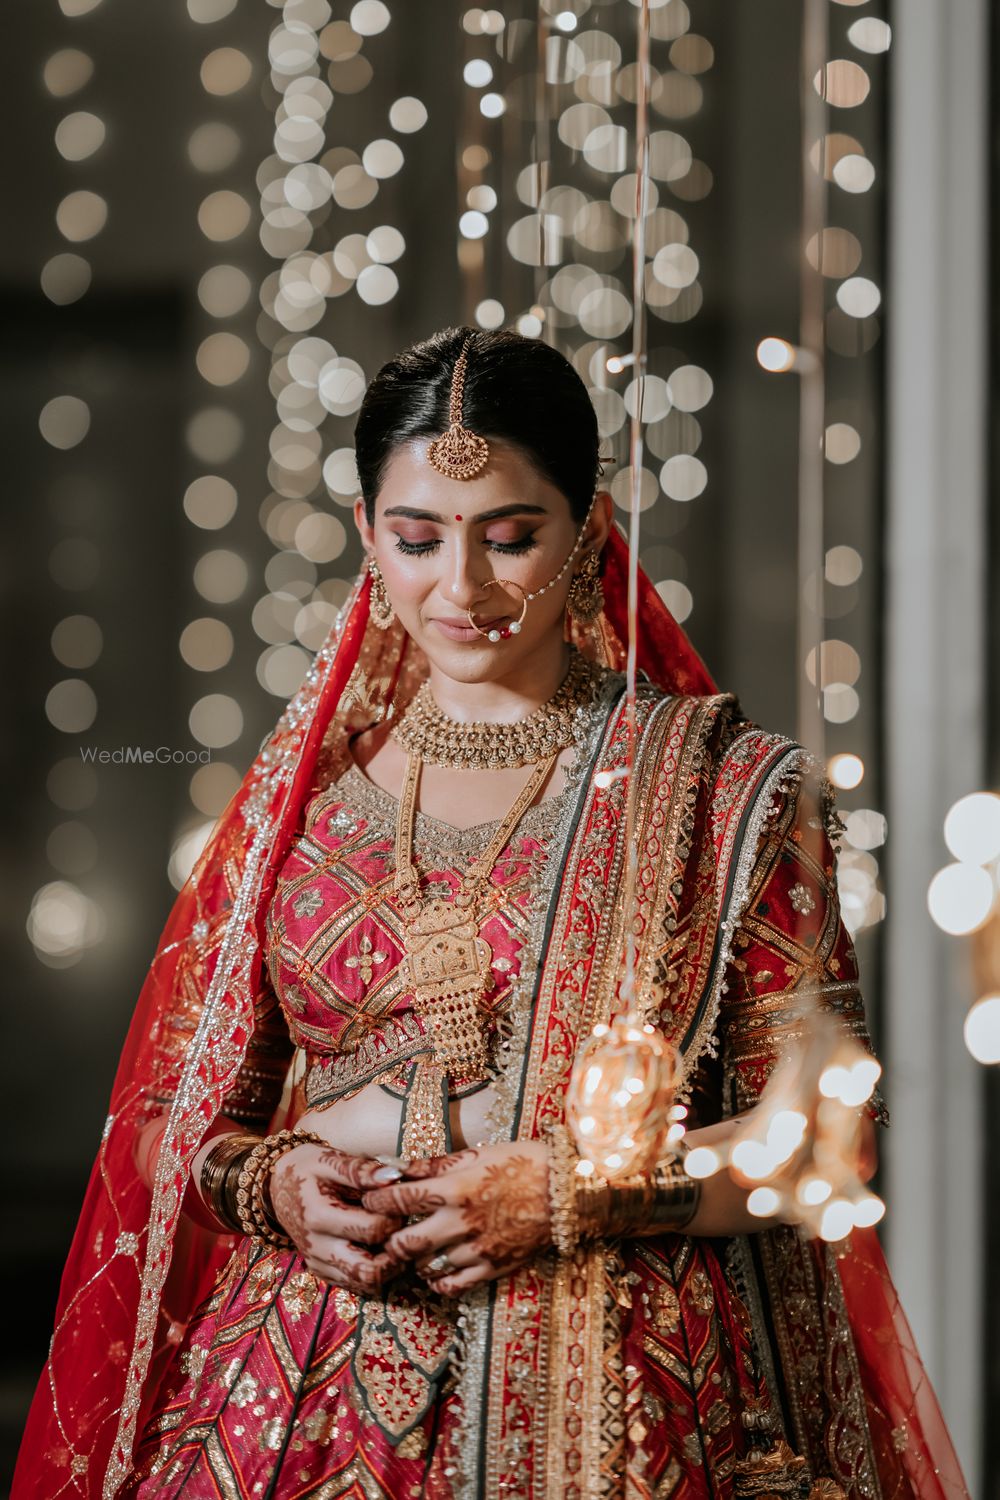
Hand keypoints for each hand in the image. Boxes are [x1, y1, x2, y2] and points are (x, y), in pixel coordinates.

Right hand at [268, 1144, 404, 1295]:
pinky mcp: (320, 1270)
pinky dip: (371, 1272)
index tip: (400, 1204)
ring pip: (364, 1283)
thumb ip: (360, 1169)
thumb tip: (394, 1176)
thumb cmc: (306, 1168)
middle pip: (370, 1270)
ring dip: (388, 1267)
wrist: (276, 1187)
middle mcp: (317, 1246)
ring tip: (396, 1240)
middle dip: (396, 1252)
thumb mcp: (328, 1160)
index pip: (373, 1229)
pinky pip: (353, 1284)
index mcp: (319, 1216)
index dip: (395, 1217)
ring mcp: (318, 1262)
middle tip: (404, 1230)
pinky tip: (378, 1249)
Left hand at [361, 1141, 551, 1295]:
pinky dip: (437, 1281)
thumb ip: (432, 1165)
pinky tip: (435, 1270)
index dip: (376, 1201)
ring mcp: (477, 1249)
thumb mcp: (475, 1154)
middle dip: (388, 1239)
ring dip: (414, 1260)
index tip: (369, 1200)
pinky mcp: (492, 1268)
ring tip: (414, 1249)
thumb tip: (394, 1167)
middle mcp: (461, 1222)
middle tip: (386, 1233)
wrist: (565, 1189)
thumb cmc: (519, 1163)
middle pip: (404, 1243)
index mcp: (455, 1188)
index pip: (398, 1200)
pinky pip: (452, 1286)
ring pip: (425, 1267)